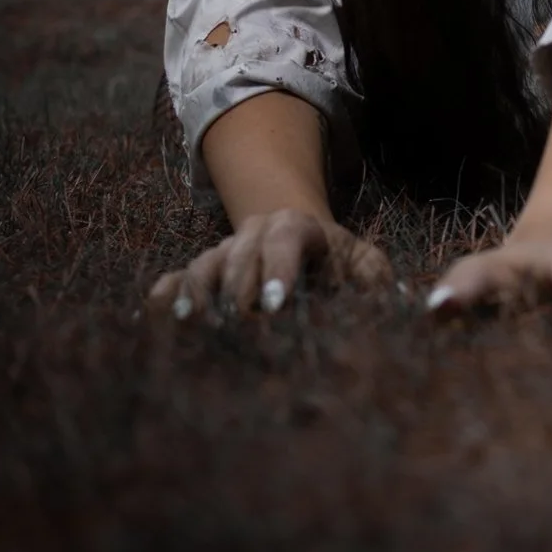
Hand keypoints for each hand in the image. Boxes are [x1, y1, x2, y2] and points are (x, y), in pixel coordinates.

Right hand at [149, 207, 392, 321]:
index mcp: (299, 227)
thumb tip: (395, 302)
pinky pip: (177, 278)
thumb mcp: (364, 265)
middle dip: (238, 287)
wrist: (299, 241)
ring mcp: (226, 251)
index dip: (278, 266)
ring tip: (192, 324)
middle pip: (240, 252)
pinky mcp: (202, 272)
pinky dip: (166, 295)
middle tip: (239, 324)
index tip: (274, 304)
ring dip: (199, 293)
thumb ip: (377, 279)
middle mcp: (256, 233)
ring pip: (206, 263)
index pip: (287, 237)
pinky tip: (156, 319)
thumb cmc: (338, 264)